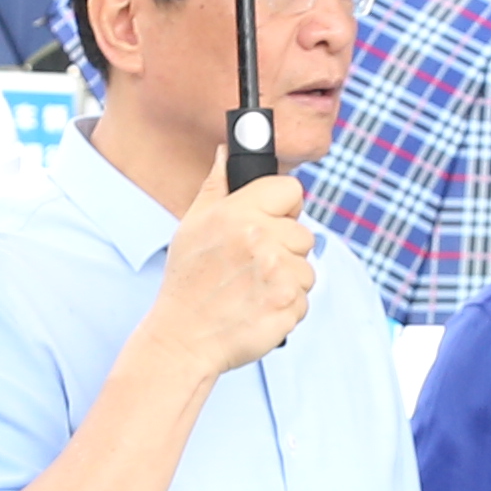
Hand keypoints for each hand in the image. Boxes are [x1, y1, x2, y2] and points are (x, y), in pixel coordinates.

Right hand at [145, 156, 318, 380]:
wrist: (183, 339)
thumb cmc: (187, 282)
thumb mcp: (192, 225)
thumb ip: (216, 185)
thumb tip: (227, 151)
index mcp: (237, 213)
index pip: (291, 190)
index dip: (284, 207)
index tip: (272, 222)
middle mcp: (260, 239)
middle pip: (303, 233)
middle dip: (284, 250)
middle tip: (252, 266)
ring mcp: (277, 273)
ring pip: (307, 268)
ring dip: (287, 281)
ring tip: (253, 290)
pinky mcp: (288, 305)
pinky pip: (305, 299)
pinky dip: (287, 307)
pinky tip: (258, 309)